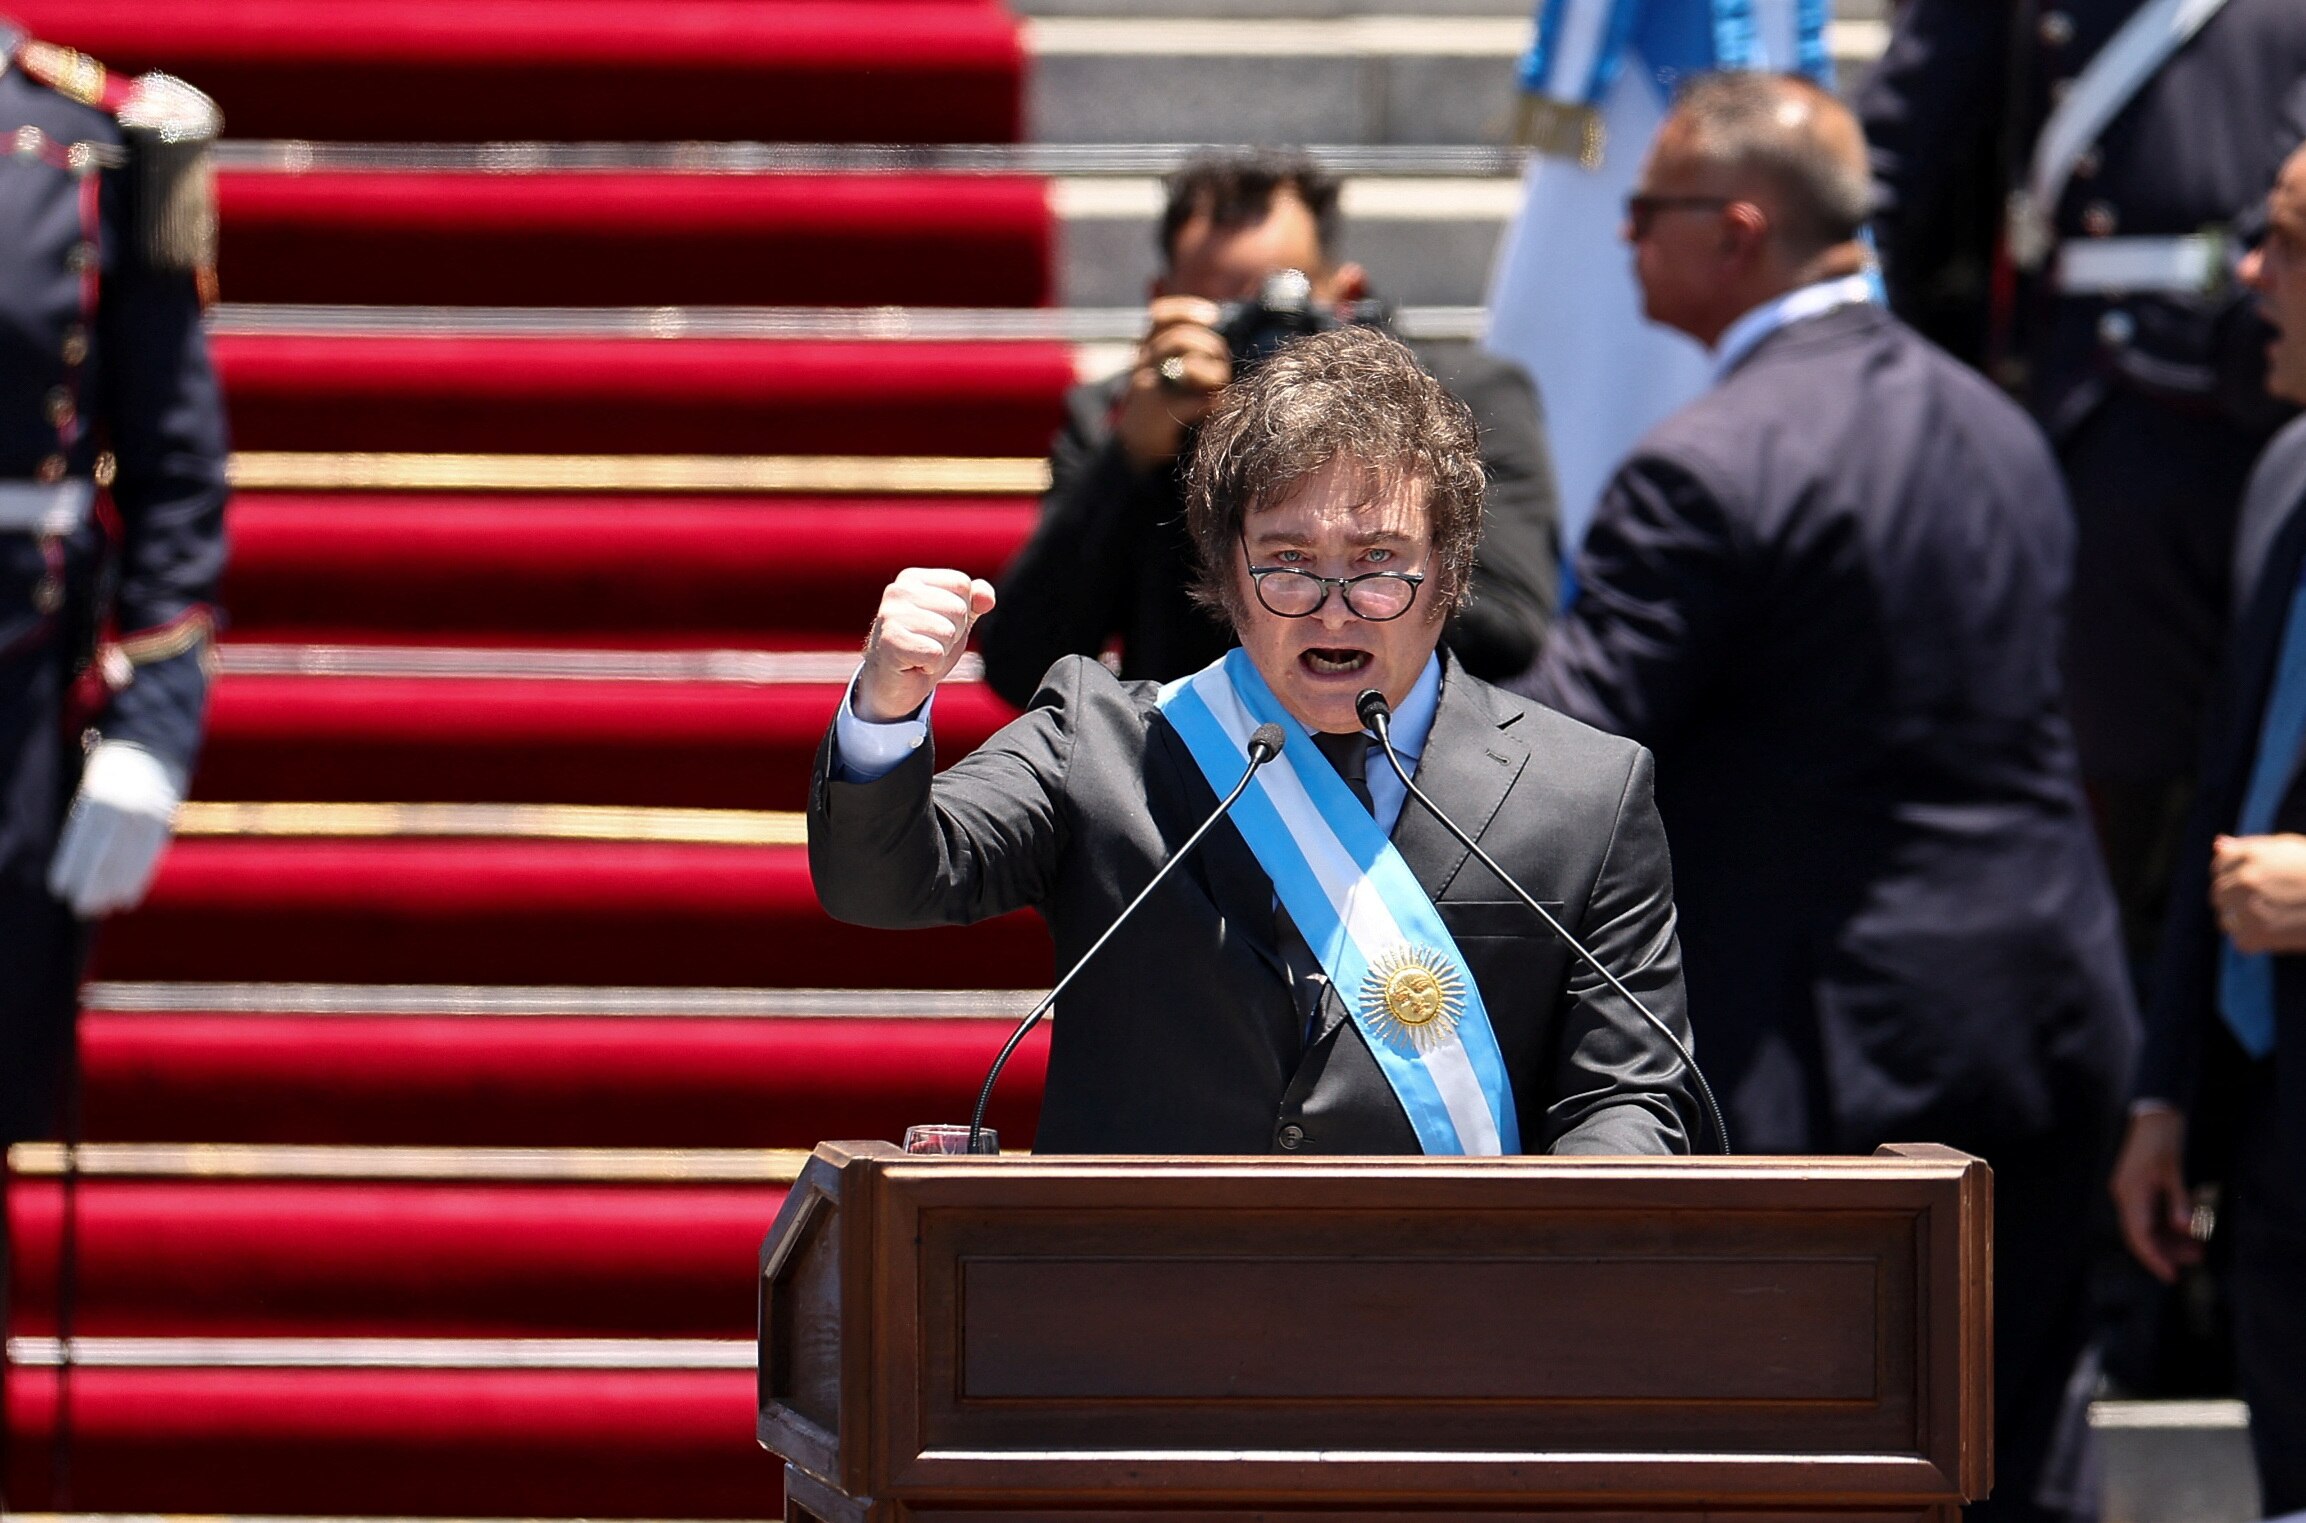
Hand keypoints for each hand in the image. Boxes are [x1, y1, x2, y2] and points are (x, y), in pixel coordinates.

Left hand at [47, 739, 185, 917]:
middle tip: (81, 907)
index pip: (83, 836)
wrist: (151, 749)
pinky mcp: (165, 822)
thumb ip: (88, 826)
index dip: (72, 864)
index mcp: (100, 795)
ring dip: (117, 886)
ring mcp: (149, 813)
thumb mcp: (92, 793)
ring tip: (104, 907)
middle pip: (107, 851)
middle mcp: (125, 804)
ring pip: (130, 856)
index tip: (59, 888)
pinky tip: (128, 896)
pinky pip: (150, 854)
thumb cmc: (109, 779)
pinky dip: (139, 877)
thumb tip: (82, 871)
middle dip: (94, 882)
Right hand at [856, 568, 995, 722]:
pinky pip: (935, 653)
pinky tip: (914, 664)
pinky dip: (931, 665)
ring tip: (921, 653)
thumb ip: (974, 602)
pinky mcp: (890, 641)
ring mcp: (891, 615)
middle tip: (929, 643)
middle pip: (958, 608)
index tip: (938, 624)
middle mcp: (899, 590)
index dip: (961, 611)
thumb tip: (987, 598)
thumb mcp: (955, 621)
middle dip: (952, 634)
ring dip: (941, 651)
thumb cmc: (924, 647)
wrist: (892, 685)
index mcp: (913, 578)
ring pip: (948, 632)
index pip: (962, 583)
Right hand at [1112, 296, 1230, 468]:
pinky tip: (1218, 404)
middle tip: (1223, 364)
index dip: (1186, 310)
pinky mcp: (1157, 413)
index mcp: (1146, 349)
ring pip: (1188, 365)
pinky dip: (1212, 402)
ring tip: (1220, 385)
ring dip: (1214, 373)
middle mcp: (1143, 363)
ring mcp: (1148, 388)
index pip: (1160, 316)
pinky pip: (1195, 402)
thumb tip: (1219, 326)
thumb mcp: (1165, 369)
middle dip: (1211, 347)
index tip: (1212, 315)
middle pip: (1181, 339)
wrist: (1135, 448)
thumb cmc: (1163, 403)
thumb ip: (1184, 348)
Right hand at [2110, 1106, 2201, 1282]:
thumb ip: (2179, 1200)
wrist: (2151, 1115)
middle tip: (2194, 1261)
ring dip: (2169, 1239)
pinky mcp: (2136, 1188)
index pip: (2139, 1236)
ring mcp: (2129, 1192)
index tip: (2171, 1276)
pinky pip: (2149, 1215)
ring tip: (2197, 1247)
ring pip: (2146, 1226)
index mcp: (2131, 1193)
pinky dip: (2166, 1225)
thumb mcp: (2175, 1170)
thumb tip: (2184, 1228)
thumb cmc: (2163, 1140)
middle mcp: (2125, 1196)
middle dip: (2166, 1251)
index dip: (2155, 1258)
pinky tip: (2186, 1229)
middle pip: (2141, 1235)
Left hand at [2209, 832, 2305, 952]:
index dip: (2236, 873)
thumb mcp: (2287, 847)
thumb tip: (2217, 845)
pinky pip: (2239, 940)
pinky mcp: (2256, 936)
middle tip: (2270, 901)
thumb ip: (2247, 847)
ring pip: (2225, 918)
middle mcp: (2245, 880)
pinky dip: (2254, 940)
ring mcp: (2248, 908)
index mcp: (2250, 855)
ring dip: (2242, 919)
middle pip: (2218, 892)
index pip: (2219, 865)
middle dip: (2237, 897)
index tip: (2258, 880)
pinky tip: (2276, 931)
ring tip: (2274, 915)